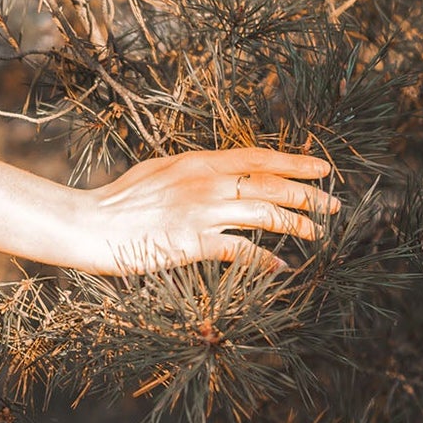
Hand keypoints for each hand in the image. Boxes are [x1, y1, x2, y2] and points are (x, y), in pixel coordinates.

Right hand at [85, 147, 338, 275]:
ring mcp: (202, 213)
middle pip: (271, 185)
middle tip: (332, 205)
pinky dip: (265, 258)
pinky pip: (241, 250)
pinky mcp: (193, 243)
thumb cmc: (118, 200)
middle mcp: (206, 183)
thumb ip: (193, 171)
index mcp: (198, 161)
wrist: (90, 224)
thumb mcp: (160, 171)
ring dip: (298, 224)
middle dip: (308, 195)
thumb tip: (221, 176)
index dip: (296, 162)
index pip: (259, 157)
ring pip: (265, 215)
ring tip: (318, 233)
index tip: (323, 168)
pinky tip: (282, 265)